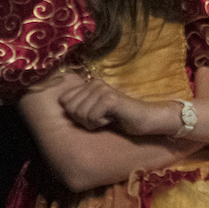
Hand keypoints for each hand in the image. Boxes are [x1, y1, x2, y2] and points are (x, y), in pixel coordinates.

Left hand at [58, 78, 174, 136]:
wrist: (146, 119)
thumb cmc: (120, 118)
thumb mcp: (95, 111)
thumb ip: (79, 106)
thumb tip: (62, 105)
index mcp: (89, 84)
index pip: (64, 102)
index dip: (76, 115)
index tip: (93, 116)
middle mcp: (95, 83)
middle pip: (71, 109)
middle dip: (84, 120)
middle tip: (101, 119)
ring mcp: (102, 90)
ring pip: (80, 114)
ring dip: (93, 123)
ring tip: (107, 118)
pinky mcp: (110, 99)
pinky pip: (92, 117)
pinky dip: (100, 124)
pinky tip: (112, 119)